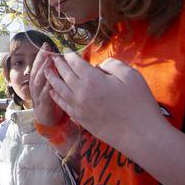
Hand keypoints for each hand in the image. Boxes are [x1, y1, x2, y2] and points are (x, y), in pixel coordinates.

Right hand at [29, 43, 66, 127]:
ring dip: (43, 71)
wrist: (47, 118)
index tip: (47, 45)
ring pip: (38, 81)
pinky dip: (47, 89)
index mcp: (38, 78)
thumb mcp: (55, 83)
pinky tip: (51, 83)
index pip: (39, 64)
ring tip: (49, 62)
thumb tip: (67, 58)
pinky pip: (44, 96)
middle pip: (37, 70)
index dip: (42, 54)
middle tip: (47, 51)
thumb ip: (58, 71)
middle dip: (42, 59)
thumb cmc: (52, 97)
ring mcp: (37, 95)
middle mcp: (35, 85)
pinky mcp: (42, 105)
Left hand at [42, 54, 167, 152]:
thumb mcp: (130, 75)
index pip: (75, 63)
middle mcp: (80, 92)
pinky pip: (63, 105)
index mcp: (92, 79)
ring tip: (45, 71)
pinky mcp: (80, 119)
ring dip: (51, 79)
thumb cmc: (138, 103)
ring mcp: (78, 107)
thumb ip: (112, 65)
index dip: (69, 55)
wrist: (139, 134)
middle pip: (64, 75)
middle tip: (52, 57)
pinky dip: (56, 96)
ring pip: (59, 90)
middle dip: (58, 64)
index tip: (66, 49)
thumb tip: (99, 66)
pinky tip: (53, 92)